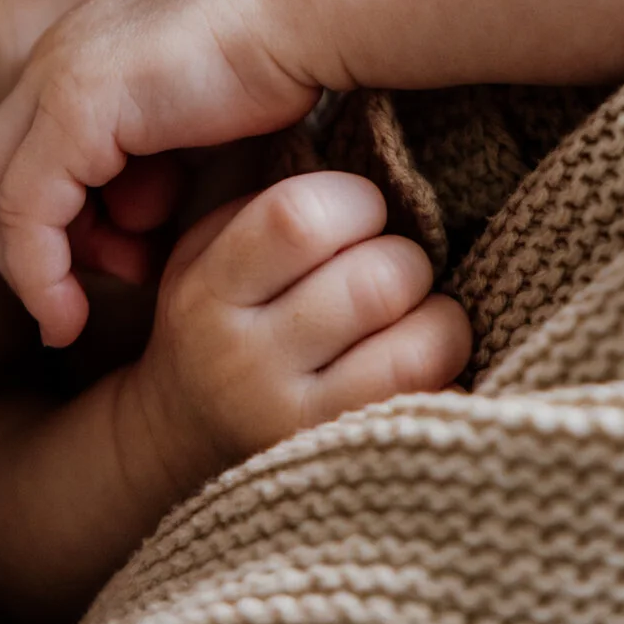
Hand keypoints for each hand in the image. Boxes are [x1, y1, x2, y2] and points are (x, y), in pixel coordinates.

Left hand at [0, 0, 323, 345]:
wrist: (299, 9)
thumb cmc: (274, 58)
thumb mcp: (193, 119)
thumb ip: (152, 161)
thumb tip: (135, 217)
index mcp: (81, 53)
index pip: (22, 153)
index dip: (46, 225)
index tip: (105, 267)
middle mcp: (54, 58)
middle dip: (31, 249)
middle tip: (82, 296)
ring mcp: (57, 77)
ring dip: (37, 267)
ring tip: (103, 294)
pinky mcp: (74, 105)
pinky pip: (28, 210)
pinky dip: (39, 272)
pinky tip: (70, 313)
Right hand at [130, 172, 470, 493]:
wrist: (177, 443)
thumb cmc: (221, 318)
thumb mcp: (212, 250)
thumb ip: (274, 204)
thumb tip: (375, 158)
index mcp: (208, 289)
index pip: (298, 218)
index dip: (356, 200)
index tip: (362, 212)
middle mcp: (244, 363)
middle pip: (374, 281)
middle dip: (405, 259)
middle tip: (394, 267)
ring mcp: (295, 426)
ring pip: (417, 347)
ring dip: (439, 317)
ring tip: (416, 315)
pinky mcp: (344, 465)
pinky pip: (432, 405)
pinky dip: (446, 373)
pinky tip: (419, 365)